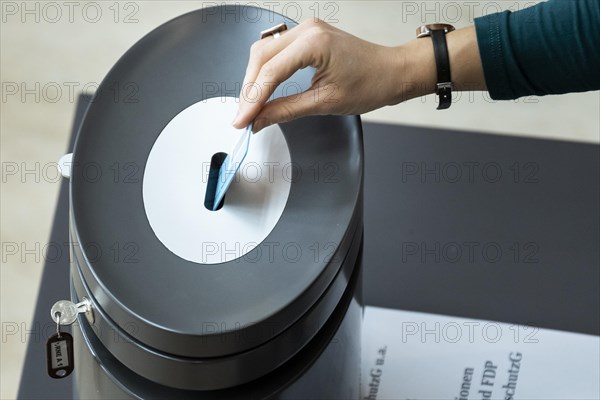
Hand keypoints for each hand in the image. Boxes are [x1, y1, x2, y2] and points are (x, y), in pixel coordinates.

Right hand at [232, 20, 484, 132]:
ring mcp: (306, 30)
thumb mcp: (325, 103)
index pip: (270, 72)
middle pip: (260, 57)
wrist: (393, 72)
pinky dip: (266, 71)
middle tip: (243, 117)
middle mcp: (307, 30)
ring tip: (250, 107)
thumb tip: (259, 120)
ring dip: (254, 79)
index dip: (251, 100)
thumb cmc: (371, 84)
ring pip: (264, 51)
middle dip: (248, 89)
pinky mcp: (308, 35)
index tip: (241, 121)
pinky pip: (276, 50)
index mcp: (314, 43)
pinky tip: (262, 90)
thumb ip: (286, 111)